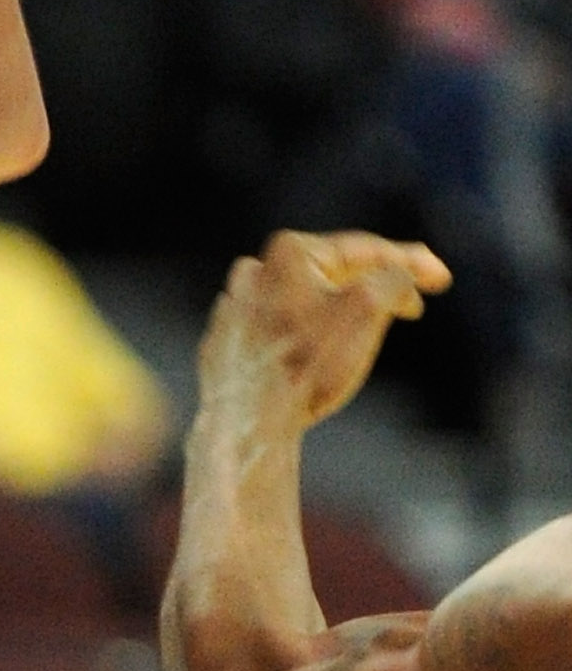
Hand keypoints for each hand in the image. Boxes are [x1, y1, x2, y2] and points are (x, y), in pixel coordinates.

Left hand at [199, 230, 450, 432]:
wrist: (249, 419)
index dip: (411, 262)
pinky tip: (324, 349)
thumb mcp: (367, 309)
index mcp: (289, 253)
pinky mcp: (229, 341)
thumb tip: (399, 277)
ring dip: (343, 309)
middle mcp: (256, 271)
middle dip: (377, 286)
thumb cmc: (307, 364)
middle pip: (334, 274)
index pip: (365, 251)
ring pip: (306, 300)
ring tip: (371, 327)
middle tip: (411, 306)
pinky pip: (281, 327)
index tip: (441, 278)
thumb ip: (393, 280)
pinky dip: (310, 332)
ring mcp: (237, 306)